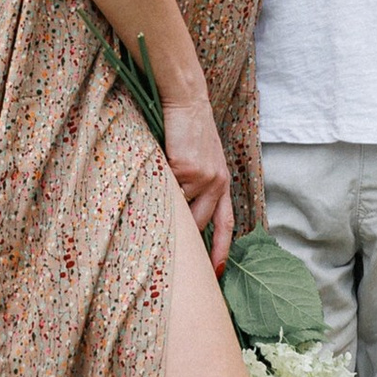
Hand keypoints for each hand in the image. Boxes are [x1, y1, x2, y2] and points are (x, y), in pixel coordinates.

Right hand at [162, 92, 234, 271]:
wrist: (188, 102)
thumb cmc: (190, 132)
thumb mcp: (203, 161)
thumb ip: (196, 186)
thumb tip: (180, 214)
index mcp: (224, 184)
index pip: (224, 224)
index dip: (220, 251)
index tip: (217, 273)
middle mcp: (217, 184)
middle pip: (198, 224)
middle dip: (184, 236)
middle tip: (171, 251)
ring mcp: (202, 177)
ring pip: (178, 207)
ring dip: (165, 204)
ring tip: (153, 195)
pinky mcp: (185, 168)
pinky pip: (165, 188)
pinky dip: (155, 183)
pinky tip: (151, 171)